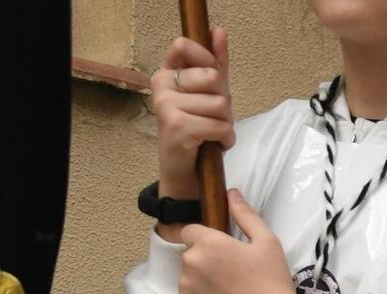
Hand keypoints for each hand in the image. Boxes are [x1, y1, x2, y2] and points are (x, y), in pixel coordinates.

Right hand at [152, 29, 233, 202]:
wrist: (186, 170)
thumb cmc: (198, 129)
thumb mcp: (211, 92)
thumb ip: (216, 61)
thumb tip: (220, 31)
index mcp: (166, 72)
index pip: (186, 46)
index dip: (209, 64)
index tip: (210, 84)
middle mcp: (160, 85)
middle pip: (213, 77)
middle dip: (224, 101)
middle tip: (212, 116)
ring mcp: (166, 106)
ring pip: (220, 105)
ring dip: (225, 123)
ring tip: (211, 132)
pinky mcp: (177, 127)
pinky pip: (220, 126)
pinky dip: (225, 139)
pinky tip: (212, 144)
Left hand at [175, 190, 303, 293]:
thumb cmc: (274, 285)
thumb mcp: (268, 243)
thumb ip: (246, 215)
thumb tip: (231, 193)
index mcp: (208, 242)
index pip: (191, 232)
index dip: (208, 242)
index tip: (226, 257)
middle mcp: (190, 262)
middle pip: (190, 257)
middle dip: (206, 265)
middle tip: (234, 281)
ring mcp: (184, 288)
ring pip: (188, 281)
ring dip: (202, 286)